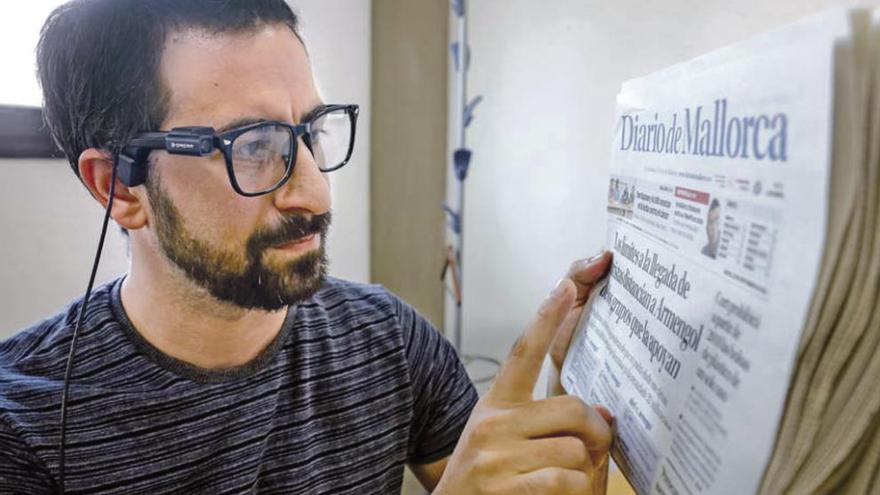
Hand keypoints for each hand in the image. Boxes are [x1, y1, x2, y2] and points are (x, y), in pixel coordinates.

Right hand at [434, 275, 612, 494]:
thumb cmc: (486, 481)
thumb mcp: (504, 442)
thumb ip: (546, 423)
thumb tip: (602, 415)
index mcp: (495, 405)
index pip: (522, 353)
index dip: (545, 319)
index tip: (564, 286)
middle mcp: (492, 423)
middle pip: (572, 407)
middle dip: (598, 432)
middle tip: (600, 449)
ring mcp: (496, 455)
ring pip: (576, 449)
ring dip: (587, 472)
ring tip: (572, 482)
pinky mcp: (504, 485)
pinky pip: (566, 480)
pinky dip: (575, 493)